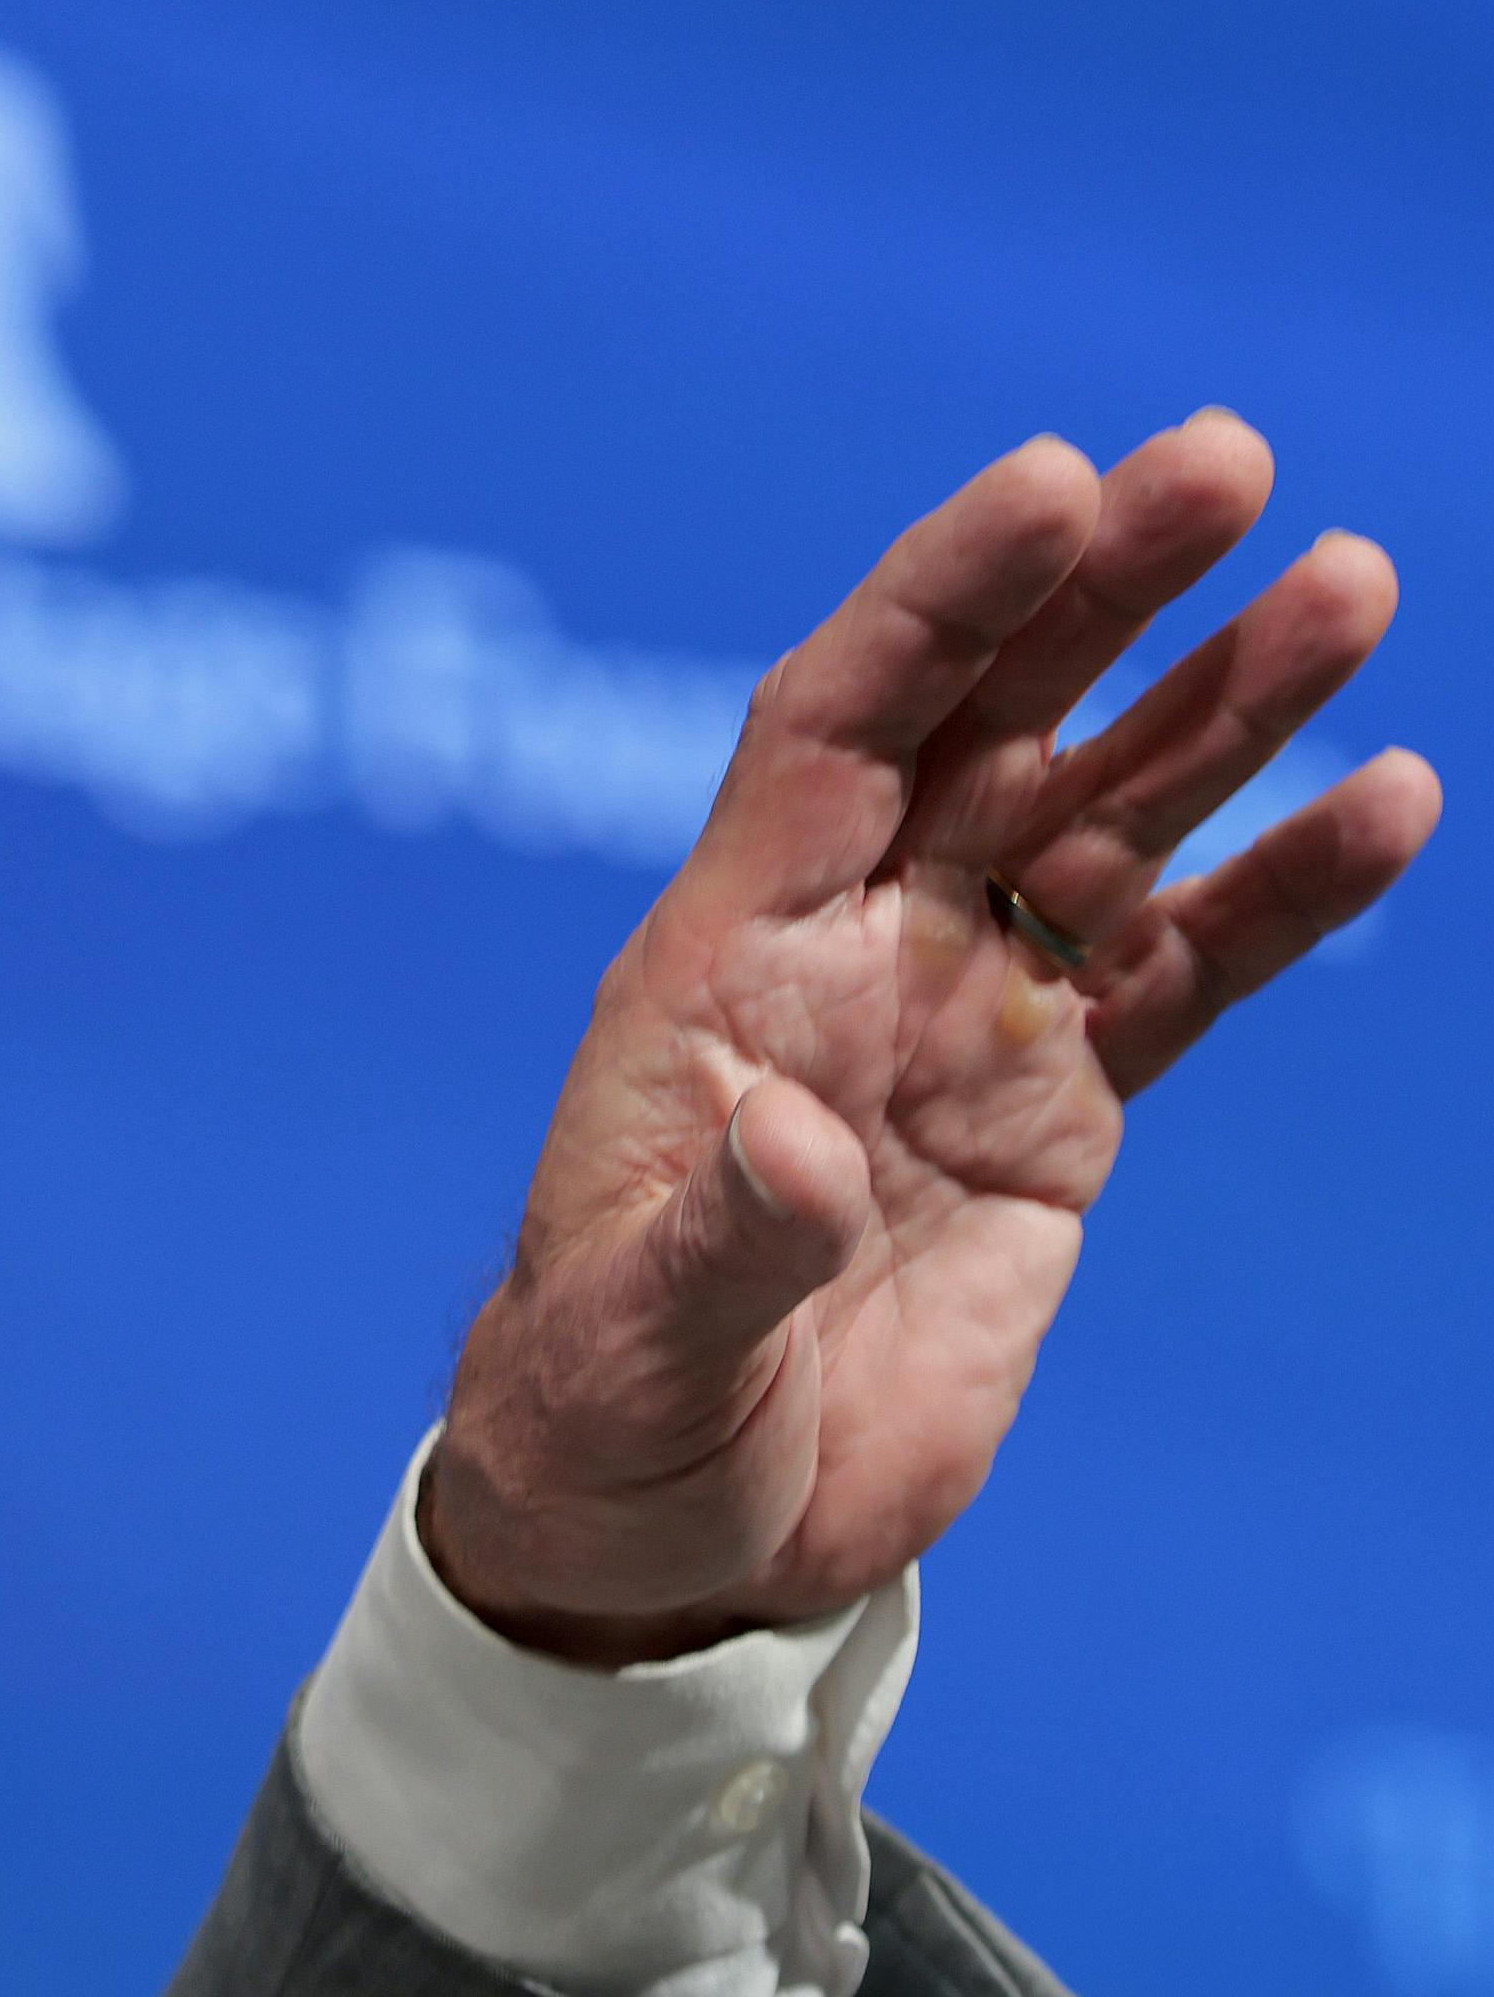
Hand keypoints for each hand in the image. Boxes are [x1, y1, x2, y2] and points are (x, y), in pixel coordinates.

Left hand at [425, 413, 1439, 1662]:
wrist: (670, 1533)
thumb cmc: (606, 1422)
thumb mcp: (636, 1347)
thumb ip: (719, 1244)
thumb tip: (796, 1147)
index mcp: (723, 963)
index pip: (832, 724)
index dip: (937, 602)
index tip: (1049, 481)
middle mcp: (849, 955)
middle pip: (989, 726)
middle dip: (1100, 594)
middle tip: (1227, 463)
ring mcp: (960, 1021)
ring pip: (1109, 820)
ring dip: (1226, 707)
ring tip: (1348, 584)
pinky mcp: (1055, 1113)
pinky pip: (1183, 971)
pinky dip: (1284, 891)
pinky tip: (1390, 801)